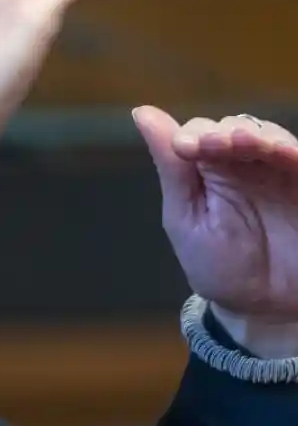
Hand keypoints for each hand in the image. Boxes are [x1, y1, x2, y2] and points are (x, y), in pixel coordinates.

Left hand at [135, 108, 297, 353]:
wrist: (266, 312)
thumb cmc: (220, 267)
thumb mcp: (187, 219)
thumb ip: (172, 167)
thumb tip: (141, 112)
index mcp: (208, 169)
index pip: (200, 134)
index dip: (193, 135)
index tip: (184, 148)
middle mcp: (244, 164)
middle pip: (235, 128)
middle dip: (224, 132)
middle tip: (216, 144)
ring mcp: (278, 173)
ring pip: (270, 137)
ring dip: (257, 135)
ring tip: (244, 141)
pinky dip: (290, 150)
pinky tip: (281, 152)